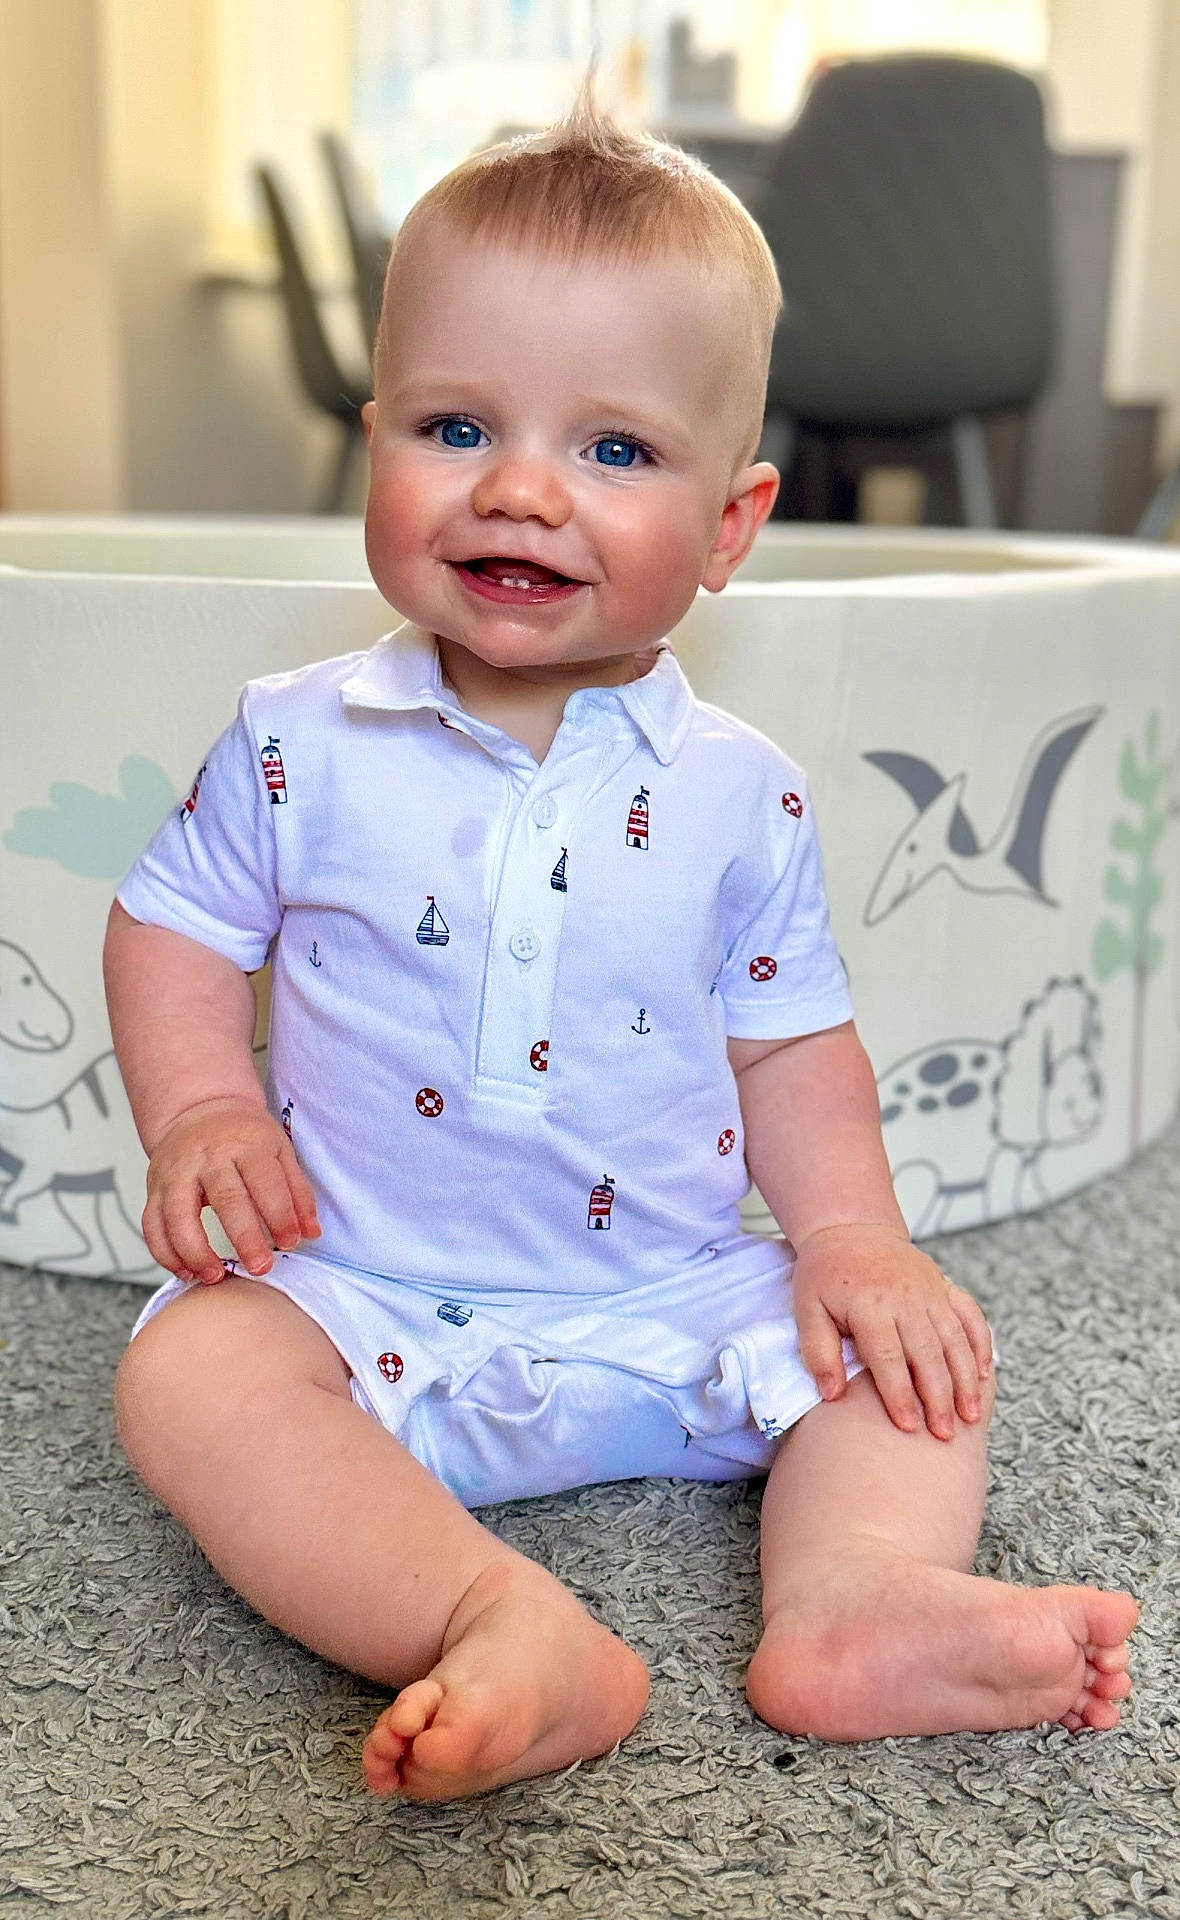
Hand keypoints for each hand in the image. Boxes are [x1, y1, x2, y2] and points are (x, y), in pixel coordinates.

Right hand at [142, 1097, 320, 1283]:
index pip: (265, 1183)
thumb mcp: (280, 1151)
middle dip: (244, 1238)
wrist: (199, 1110)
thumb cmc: (244, 1136)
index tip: (291, 1242)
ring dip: (195, 1252)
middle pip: (225, 1199)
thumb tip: (311, 1233)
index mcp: (246, 1144)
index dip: (280, 1215)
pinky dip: (165, 1253)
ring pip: (177, 1216)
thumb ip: (297, 1192)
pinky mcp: (153, 1188)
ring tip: (215, 1276)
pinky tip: (186, 1271)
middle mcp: (208, 1157)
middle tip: (260, 1268)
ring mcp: (176, 1173)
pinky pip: (152, 1225)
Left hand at [791, 1222, 991, 1439]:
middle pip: (927, 1354)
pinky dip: (981, 1343)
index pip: (888, 1357)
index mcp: (869, 1304)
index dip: (899, 1394)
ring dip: (965, 1380)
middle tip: (945, 1434)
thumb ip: (818, 1351)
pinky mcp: (944, 1286)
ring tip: (971, 1416)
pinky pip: (970, 1315)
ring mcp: (930, 1290)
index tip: (907, 1427)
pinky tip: (984, 1374)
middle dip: (939, 1397)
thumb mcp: (807, 1308)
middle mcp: (905, 1297)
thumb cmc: (825, 1275)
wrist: (851, 1229)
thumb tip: (831, 1394)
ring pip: (954, 1339)